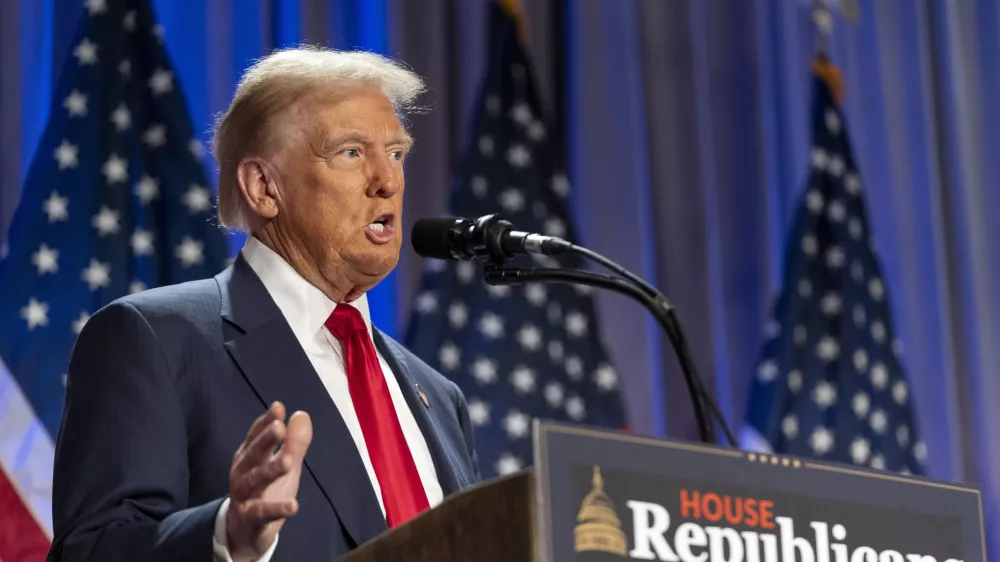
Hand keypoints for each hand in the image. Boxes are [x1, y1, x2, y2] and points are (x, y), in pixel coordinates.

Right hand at [227, 402, 312, 561]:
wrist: (245, 532)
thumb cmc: (266, 490)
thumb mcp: (283, 465)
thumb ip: (293, 442)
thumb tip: (301, 414)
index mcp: (249, 457)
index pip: (256, 436)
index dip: (266, 422)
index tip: (278, 407)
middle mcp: (243, 473)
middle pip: (253, 454)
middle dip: (265, 440)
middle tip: (279, 428)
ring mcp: (244, 496)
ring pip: (255, 481)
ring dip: (271, 470)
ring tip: (289, 462)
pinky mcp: (251, 518)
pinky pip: (263, 513)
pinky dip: (278, 509)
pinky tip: (294, 505)